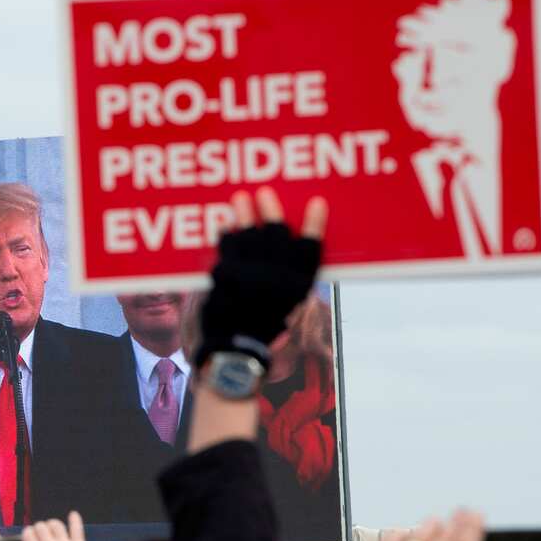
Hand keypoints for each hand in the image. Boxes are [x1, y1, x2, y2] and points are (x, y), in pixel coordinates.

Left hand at [195, 187, 326, 370]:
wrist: (236, 347)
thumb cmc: (263, 321)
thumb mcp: (286, 301)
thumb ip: (288, 273)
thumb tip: (283, 235)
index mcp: (297, 286)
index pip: (310, 251)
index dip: (315, 226)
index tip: (317, 203)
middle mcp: (276, 281)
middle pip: (276, 236)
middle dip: (271, 210)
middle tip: (265, 192)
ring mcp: (249, 279)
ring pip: (248, 237)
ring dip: (244, 215)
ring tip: (239, 198)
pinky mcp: (226, 280)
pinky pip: (226, 250)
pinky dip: (225, 236)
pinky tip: (223, 225)